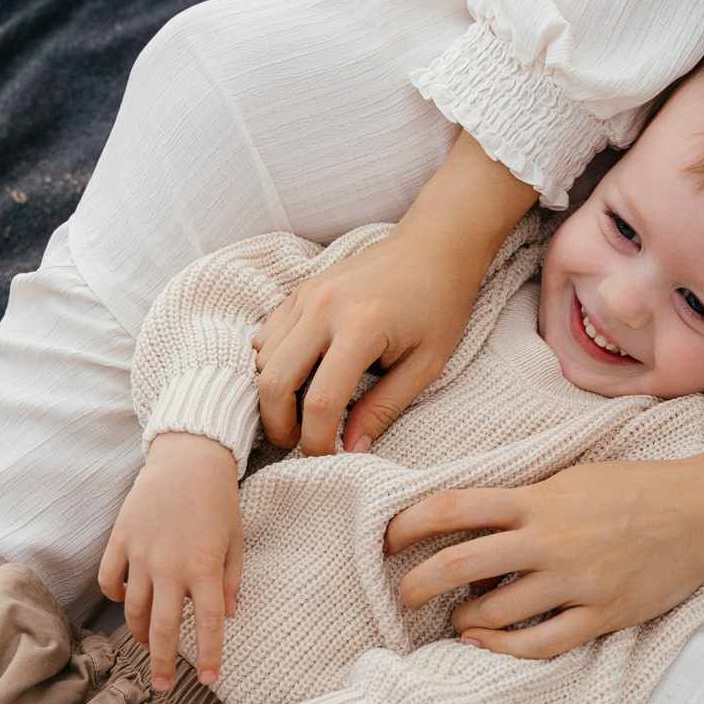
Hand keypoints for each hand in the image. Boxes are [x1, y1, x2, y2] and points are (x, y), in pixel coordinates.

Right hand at [97, 432, 241, 689]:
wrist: (190, 459)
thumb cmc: (219, 501)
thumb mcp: (235, 541)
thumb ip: (230, 580)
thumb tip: (228, 615)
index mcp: (205, 568)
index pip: (207, 625)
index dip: (208, 656)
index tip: (207, 680)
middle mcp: (171, 566)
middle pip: (161, 629)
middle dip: (162, 663)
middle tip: (163, 686)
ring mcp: (142, 553)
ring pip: (132, 610)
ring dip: (139, 634)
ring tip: (147, 646)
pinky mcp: (121, 539)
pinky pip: (109, 578)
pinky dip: (115, 595)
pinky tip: (126, 601)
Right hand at [252, 131, 534, 456]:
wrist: (434, 244)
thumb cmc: (440, 303)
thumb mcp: (427, 363)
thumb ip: (385, 407)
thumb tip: (351, 450)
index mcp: (361, 326)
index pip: (321, 400)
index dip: (318, 441)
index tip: (328, 458)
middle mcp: (324, 307)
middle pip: (273, 381)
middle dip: (280, 425)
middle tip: (300, 444)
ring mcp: (306, 295)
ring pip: (262, 359)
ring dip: (273, 395)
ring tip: (301, 413)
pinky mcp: (300, 290)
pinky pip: (266, 336)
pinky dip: (272, 364)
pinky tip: (299, 378)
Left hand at [387, 430, 703, 658]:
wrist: (700, 512)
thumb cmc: (632, 489)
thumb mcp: (570, 478)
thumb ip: (521, 502)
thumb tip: (469, 524)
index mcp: (538, 499)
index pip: (454, 507)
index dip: (408, 524)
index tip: (386, 540)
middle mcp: (549, 540)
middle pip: (459, 563)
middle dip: (417, 583)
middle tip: (402, 594)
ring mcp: (574, 582)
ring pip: (493, 612)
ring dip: (462, 621)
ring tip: (456, 622)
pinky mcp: (600, 615)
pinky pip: (538, 643)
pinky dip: (503, 648)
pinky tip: (485, 645)